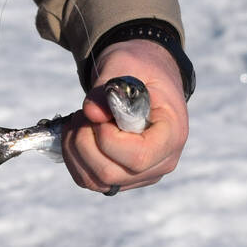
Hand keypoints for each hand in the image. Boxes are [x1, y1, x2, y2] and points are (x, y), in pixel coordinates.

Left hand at [63, 38, 188, 194]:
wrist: (145, 77)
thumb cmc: (140, 69)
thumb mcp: (125, 66)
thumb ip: (108, 89)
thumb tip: (91, 113)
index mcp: (173, 134)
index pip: (138, 156)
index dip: (108, 138)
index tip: (100, 112)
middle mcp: (161, 161)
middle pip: (111, 173)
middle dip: (84, 142)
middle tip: (82, 113)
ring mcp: (142, 174)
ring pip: (96, 180)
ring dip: (75, 149)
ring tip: (79, 119)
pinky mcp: (123, 177)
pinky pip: (90, 180)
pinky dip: (73, 157)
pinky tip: (76, 132)